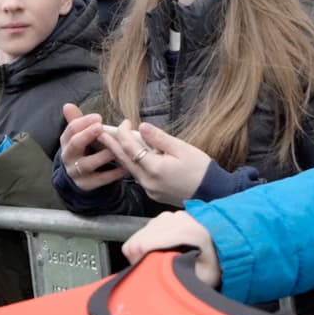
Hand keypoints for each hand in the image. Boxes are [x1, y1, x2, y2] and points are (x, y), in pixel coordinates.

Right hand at [58, 103, 126, 191]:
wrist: (79, 175)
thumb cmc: (83, 149)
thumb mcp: (79, 135)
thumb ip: (77, 120)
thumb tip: (67, 105)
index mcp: (66, 141)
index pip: (71, 129)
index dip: (83, 122)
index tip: (98, 117)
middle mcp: (68, 156)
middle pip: (74, 145)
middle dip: (87, 135)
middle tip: (100, 127)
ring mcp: (76, 172)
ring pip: (87, 164)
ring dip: (101, 157)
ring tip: (114, 150)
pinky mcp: (86, 184)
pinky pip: (99, 180)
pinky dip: (112, 174)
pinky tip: (124, 168)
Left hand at [97, 120, 211, 208]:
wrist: (213, 193)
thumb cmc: (201, 169)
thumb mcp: (182, 149)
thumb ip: (160, 138)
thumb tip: (142, 127)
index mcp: (154, 169)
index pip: (130, 148)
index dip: (124, 133)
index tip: (126, 121)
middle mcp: (147, 182)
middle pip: (124, 160)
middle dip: (112, 145)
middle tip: (100, 132)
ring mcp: (149, 190)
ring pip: (130, 169)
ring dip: (121, 155)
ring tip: (111, 143)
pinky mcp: (153, 193)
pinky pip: (139, 176)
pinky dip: (133, 164)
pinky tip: (132, 156)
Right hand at [122, 211, 220, 286]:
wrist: (234, 242)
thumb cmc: (220, 261)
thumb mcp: (201, 278)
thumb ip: (176, 277)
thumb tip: (154, 279)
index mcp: (182, 233)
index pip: (141, 244)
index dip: (136, 262)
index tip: (143, 272)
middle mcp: (175, 219)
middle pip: (138, 238)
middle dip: (138, 256)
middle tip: (150, 270)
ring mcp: (173, 215)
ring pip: (142, 232)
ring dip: (144, 248)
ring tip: (158, 260)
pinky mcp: (172, 215)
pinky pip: (150, 228)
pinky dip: (150, 240)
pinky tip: (163, 251)